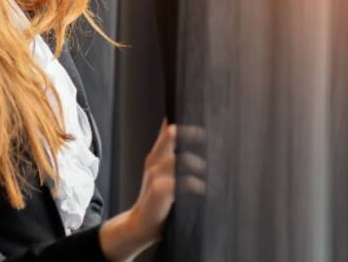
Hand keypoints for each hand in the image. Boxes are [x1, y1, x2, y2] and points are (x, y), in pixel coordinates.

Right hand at [99, 121, 206, 261]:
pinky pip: (183, 182)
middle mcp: (154, 161)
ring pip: (182, 159)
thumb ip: (174, 159)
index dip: (183, 124)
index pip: (167, 129)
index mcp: (156, 156)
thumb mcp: (164, 175)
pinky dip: (196, 186)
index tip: (201, 128)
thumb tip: (189, 143)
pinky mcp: (159, 190)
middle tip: (205, 138)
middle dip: (191, 133)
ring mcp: (155, 174)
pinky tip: (201, 192)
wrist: (140, 224)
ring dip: (199, 166)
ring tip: (207, 177)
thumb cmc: (158, 200)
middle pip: (171, 134)